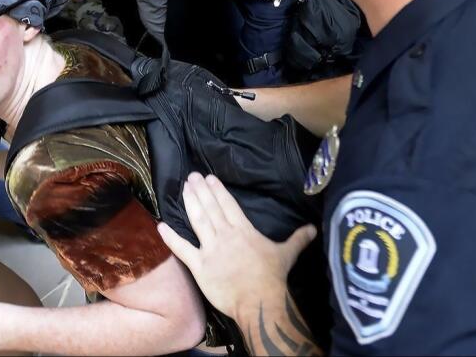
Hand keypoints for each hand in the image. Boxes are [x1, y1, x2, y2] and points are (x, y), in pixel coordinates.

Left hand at [157, 173, 315, 318]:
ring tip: (183, 188)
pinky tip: (161, 226)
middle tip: (192, 176)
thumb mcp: (287, 253)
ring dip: (189, 203)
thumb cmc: (273, 277)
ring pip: (197, 221)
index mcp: (244, 230)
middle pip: (210, 208)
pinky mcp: (199, 267)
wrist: (259, 300)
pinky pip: (182, 250)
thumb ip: (299, 238)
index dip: (218, 190)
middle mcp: (225, 235)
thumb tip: (314, 228)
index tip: (209, 178)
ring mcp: (211, 250)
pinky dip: (171, 237)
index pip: (228, 205)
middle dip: (200, 191)